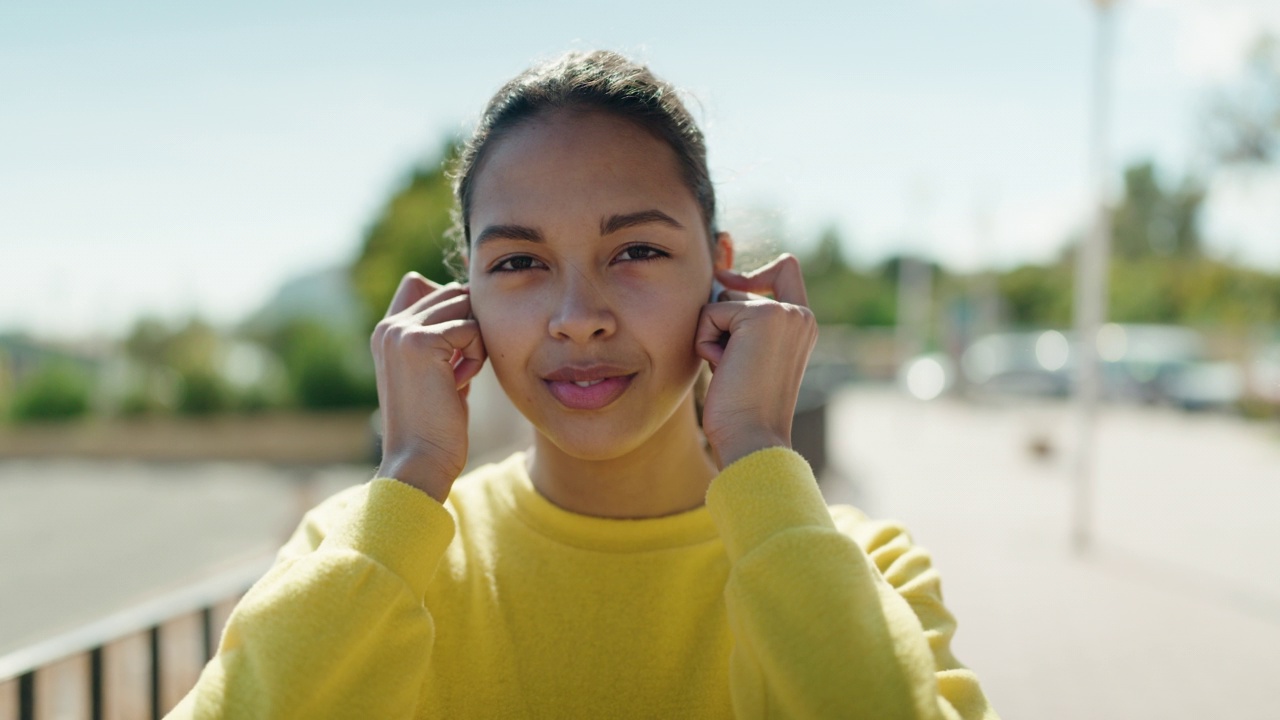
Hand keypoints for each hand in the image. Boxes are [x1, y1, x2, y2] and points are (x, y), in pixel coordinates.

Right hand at [371, 273, 485, 501]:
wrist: (420, 459)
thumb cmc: (436, 423)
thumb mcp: (437, 373)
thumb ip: (445, 340)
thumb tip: (469, 300)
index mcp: (386, 332)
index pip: (423, 285)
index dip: (452, 310)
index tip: (454, 353)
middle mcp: (389, 326)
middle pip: (452, 293)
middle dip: (469, 327)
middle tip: (460, 369)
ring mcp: (401, 332)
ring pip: (464, 305)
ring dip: (475, 340)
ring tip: (459, 376)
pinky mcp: (421, 342)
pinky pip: (471, 328)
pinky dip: (477, 356)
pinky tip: (459, 384)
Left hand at [694, 254, 816, 468]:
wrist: (751, 437)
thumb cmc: (742, 408)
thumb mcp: (748, 356)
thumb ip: (744, 324)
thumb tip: (720, 281)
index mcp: (803, 325)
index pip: (785, 269)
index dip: (753, 271)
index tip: (726, 280)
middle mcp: (800, 314)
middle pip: (736, 291)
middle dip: (720, 328)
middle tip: (735, 369)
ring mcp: (783, 313)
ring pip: (720, 302)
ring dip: (712, 338)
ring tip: (731, 371)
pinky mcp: (761, 317)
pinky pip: (709, 313)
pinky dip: (706, 343)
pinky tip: (724, 369)